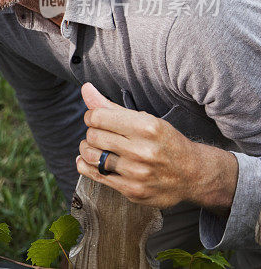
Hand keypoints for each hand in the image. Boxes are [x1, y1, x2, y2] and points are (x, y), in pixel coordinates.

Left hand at [76, 82, 236, 209]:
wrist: (193, 175)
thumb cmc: (165, 142)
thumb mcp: (145, 119)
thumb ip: (111, 106)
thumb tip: (85, 88)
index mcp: (147, 127)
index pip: (97, 117)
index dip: (91, 116)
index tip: (95, 119)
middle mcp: (142, 151)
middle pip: (93, 136)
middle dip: (92, 132)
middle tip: (100, 134)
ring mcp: (137, 173)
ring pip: (90, 155)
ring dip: (87, 149)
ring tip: (97, 147)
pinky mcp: (132, 191)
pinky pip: (94, 175)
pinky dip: (86, 165)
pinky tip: (92, 160)